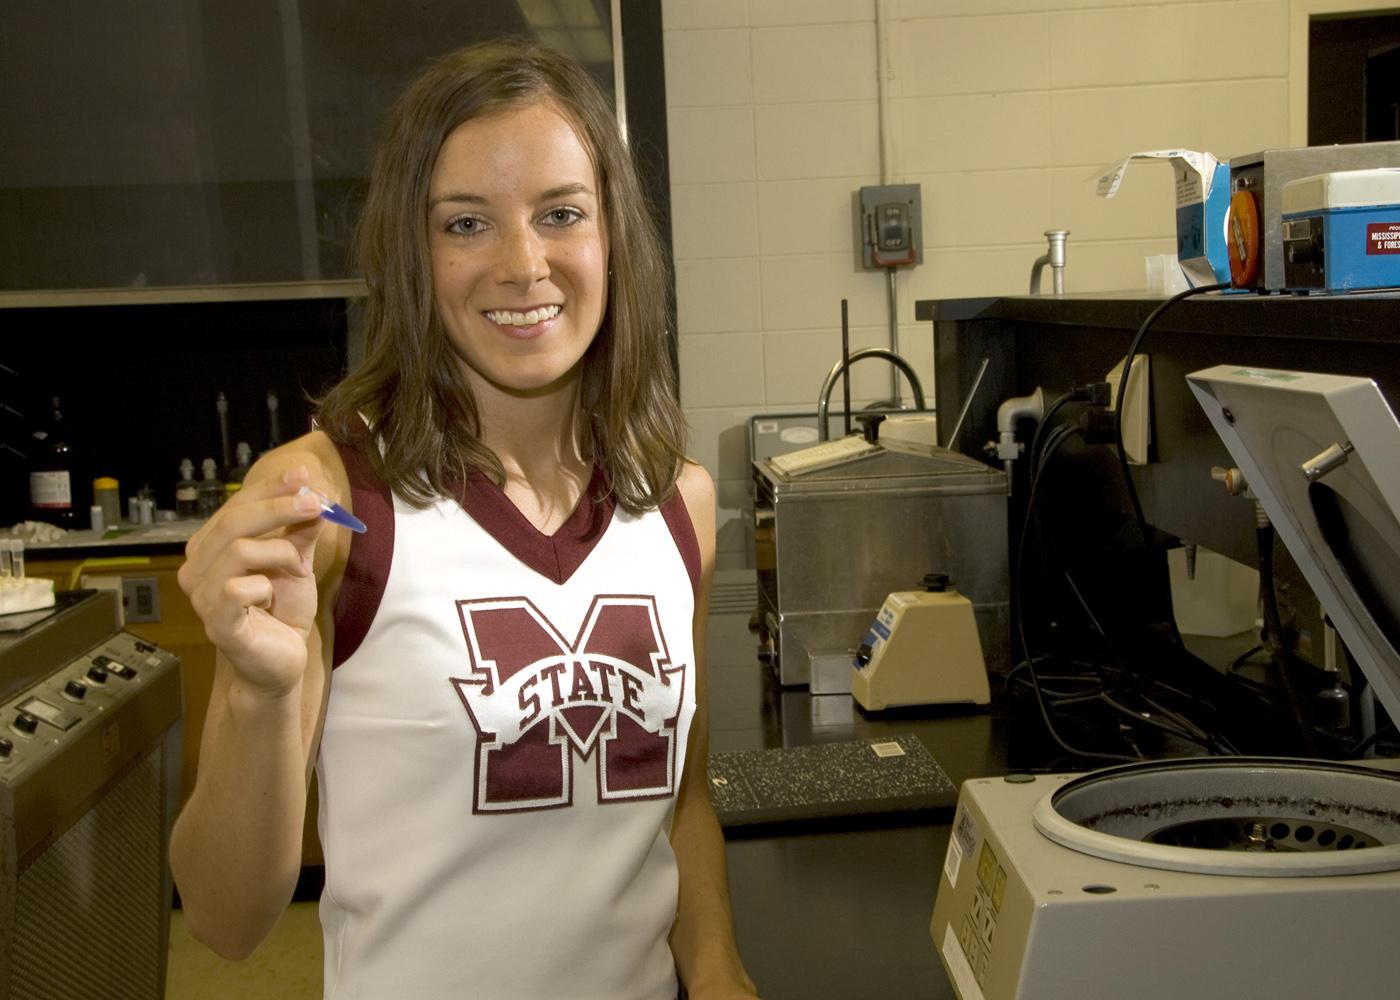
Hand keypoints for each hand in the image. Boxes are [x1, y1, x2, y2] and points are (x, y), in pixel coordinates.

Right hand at [178, 464, 324, 695]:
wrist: (281, 661)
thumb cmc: (281, 611)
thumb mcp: (296, 563)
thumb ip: (300, 531)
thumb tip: (315, 494)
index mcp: (210, 549)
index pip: (235, 507)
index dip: (269, 490)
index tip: (304, 476)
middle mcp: (197, 570)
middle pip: (232, 523)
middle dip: (278, 507)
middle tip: (315, 504)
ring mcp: (203, 598)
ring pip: (239, 550)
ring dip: (280, 553)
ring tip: (296, 569)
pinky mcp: (218, 624)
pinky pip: (238, 589)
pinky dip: (266, 587)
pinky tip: (272, 598)